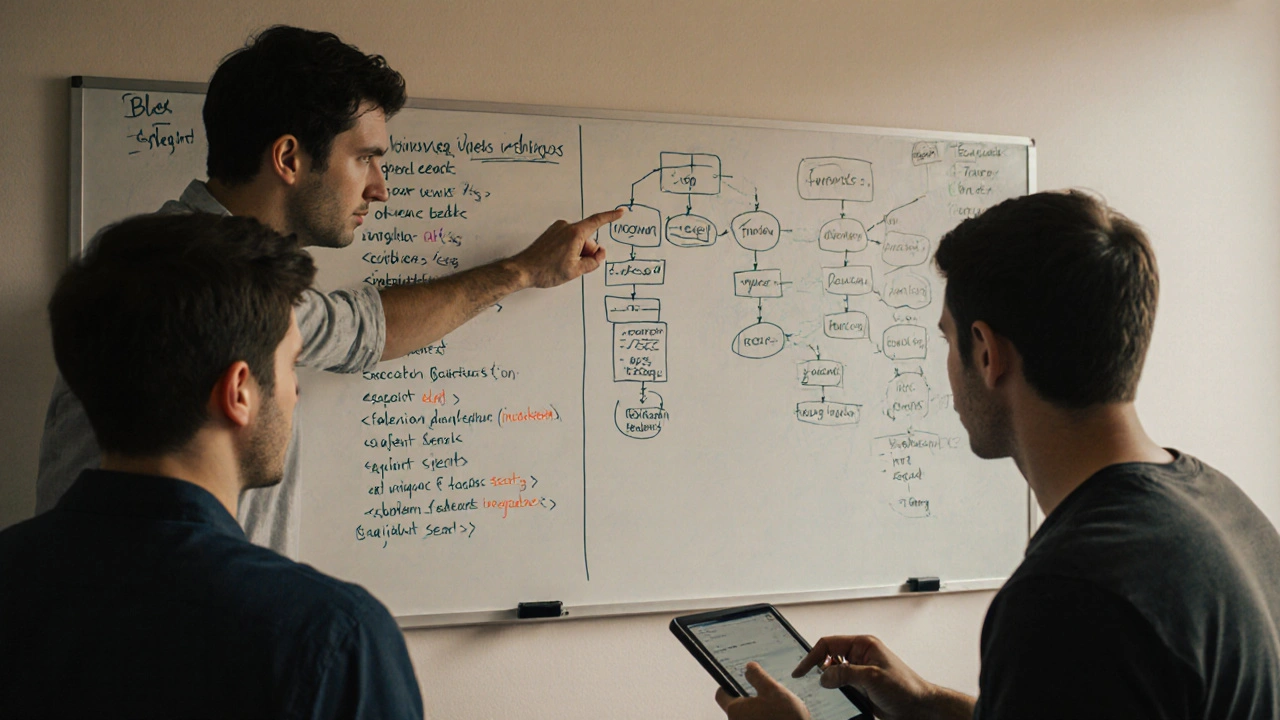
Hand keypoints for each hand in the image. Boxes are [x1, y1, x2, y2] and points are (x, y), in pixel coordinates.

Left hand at [509, 208, 622, 288]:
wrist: (522, 270)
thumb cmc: (546, 271)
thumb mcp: (576, 271)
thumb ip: (593, 262)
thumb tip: (600, 254)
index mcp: (575, 233)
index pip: (597, 221)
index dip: (611, 216)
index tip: (621, 212)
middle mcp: (566, 226)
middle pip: (588, 238)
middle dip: (588, 252)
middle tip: (576, 266)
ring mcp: (558, 228)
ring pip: (578, 240)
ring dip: (578, 252)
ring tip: (564, 265)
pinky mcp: (552, 233)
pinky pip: (568, 239)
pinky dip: (569, 250)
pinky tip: (559, 261)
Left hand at [715, 662, 809, 719]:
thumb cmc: (785, 716)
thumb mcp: (772, 689)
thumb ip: (757, 676)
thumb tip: (748, 667)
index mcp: (735, 710)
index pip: (721, 695)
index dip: (728, 685)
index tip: (738, 681)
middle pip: (735, 706)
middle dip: (748, 698)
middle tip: (765, 694)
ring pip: (746, 715)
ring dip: (757, 709)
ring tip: (775, 708)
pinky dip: (762, 717)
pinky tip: (777, 717)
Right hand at [793, 635, 969, 719]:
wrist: (920, 708)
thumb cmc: (906, 687)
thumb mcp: (872, 677)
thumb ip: (845, 674)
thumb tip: (823, 676)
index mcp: (863, 644)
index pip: (829, 644)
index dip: (812, 656)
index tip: (800, 670)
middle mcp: (860, 656)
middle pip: (828, 658)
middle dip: (818, 669)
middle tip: (809, 681)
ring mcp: (859, 673)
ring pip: (833, 674)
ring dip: (828, 682)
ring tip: (825, 692)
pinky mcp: (861, 688)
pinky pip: (840, 687)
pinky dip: (834, 693)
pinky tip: (835, 699)